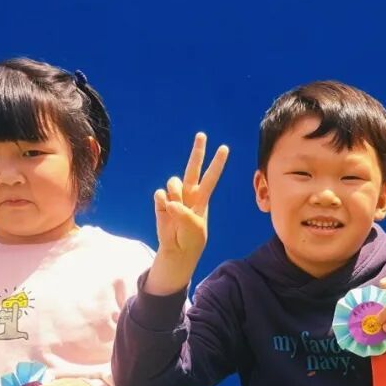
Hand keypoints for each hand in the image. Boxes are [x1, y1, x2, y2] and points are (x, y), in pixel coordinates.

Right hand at [146, 132, 228, 294]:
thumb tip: (170, 200)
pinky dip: (162, 202)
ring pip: (173, 183)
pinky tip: (165, 211)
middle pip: (192, 168)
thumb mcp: (194, 229)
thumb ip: (184, 214)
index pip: (211, 177)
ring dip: (174, 193)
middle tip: (202, 135)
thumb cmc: (191, 239)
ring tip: (176, 209)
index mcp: (202, 198)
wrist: (176, 251)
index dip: (217, 163)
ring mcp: (174, 197)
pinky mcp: (161, 202)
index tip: (224, 148)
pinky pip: (160, 194)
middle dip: (197, 151)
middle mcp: (189, 193)